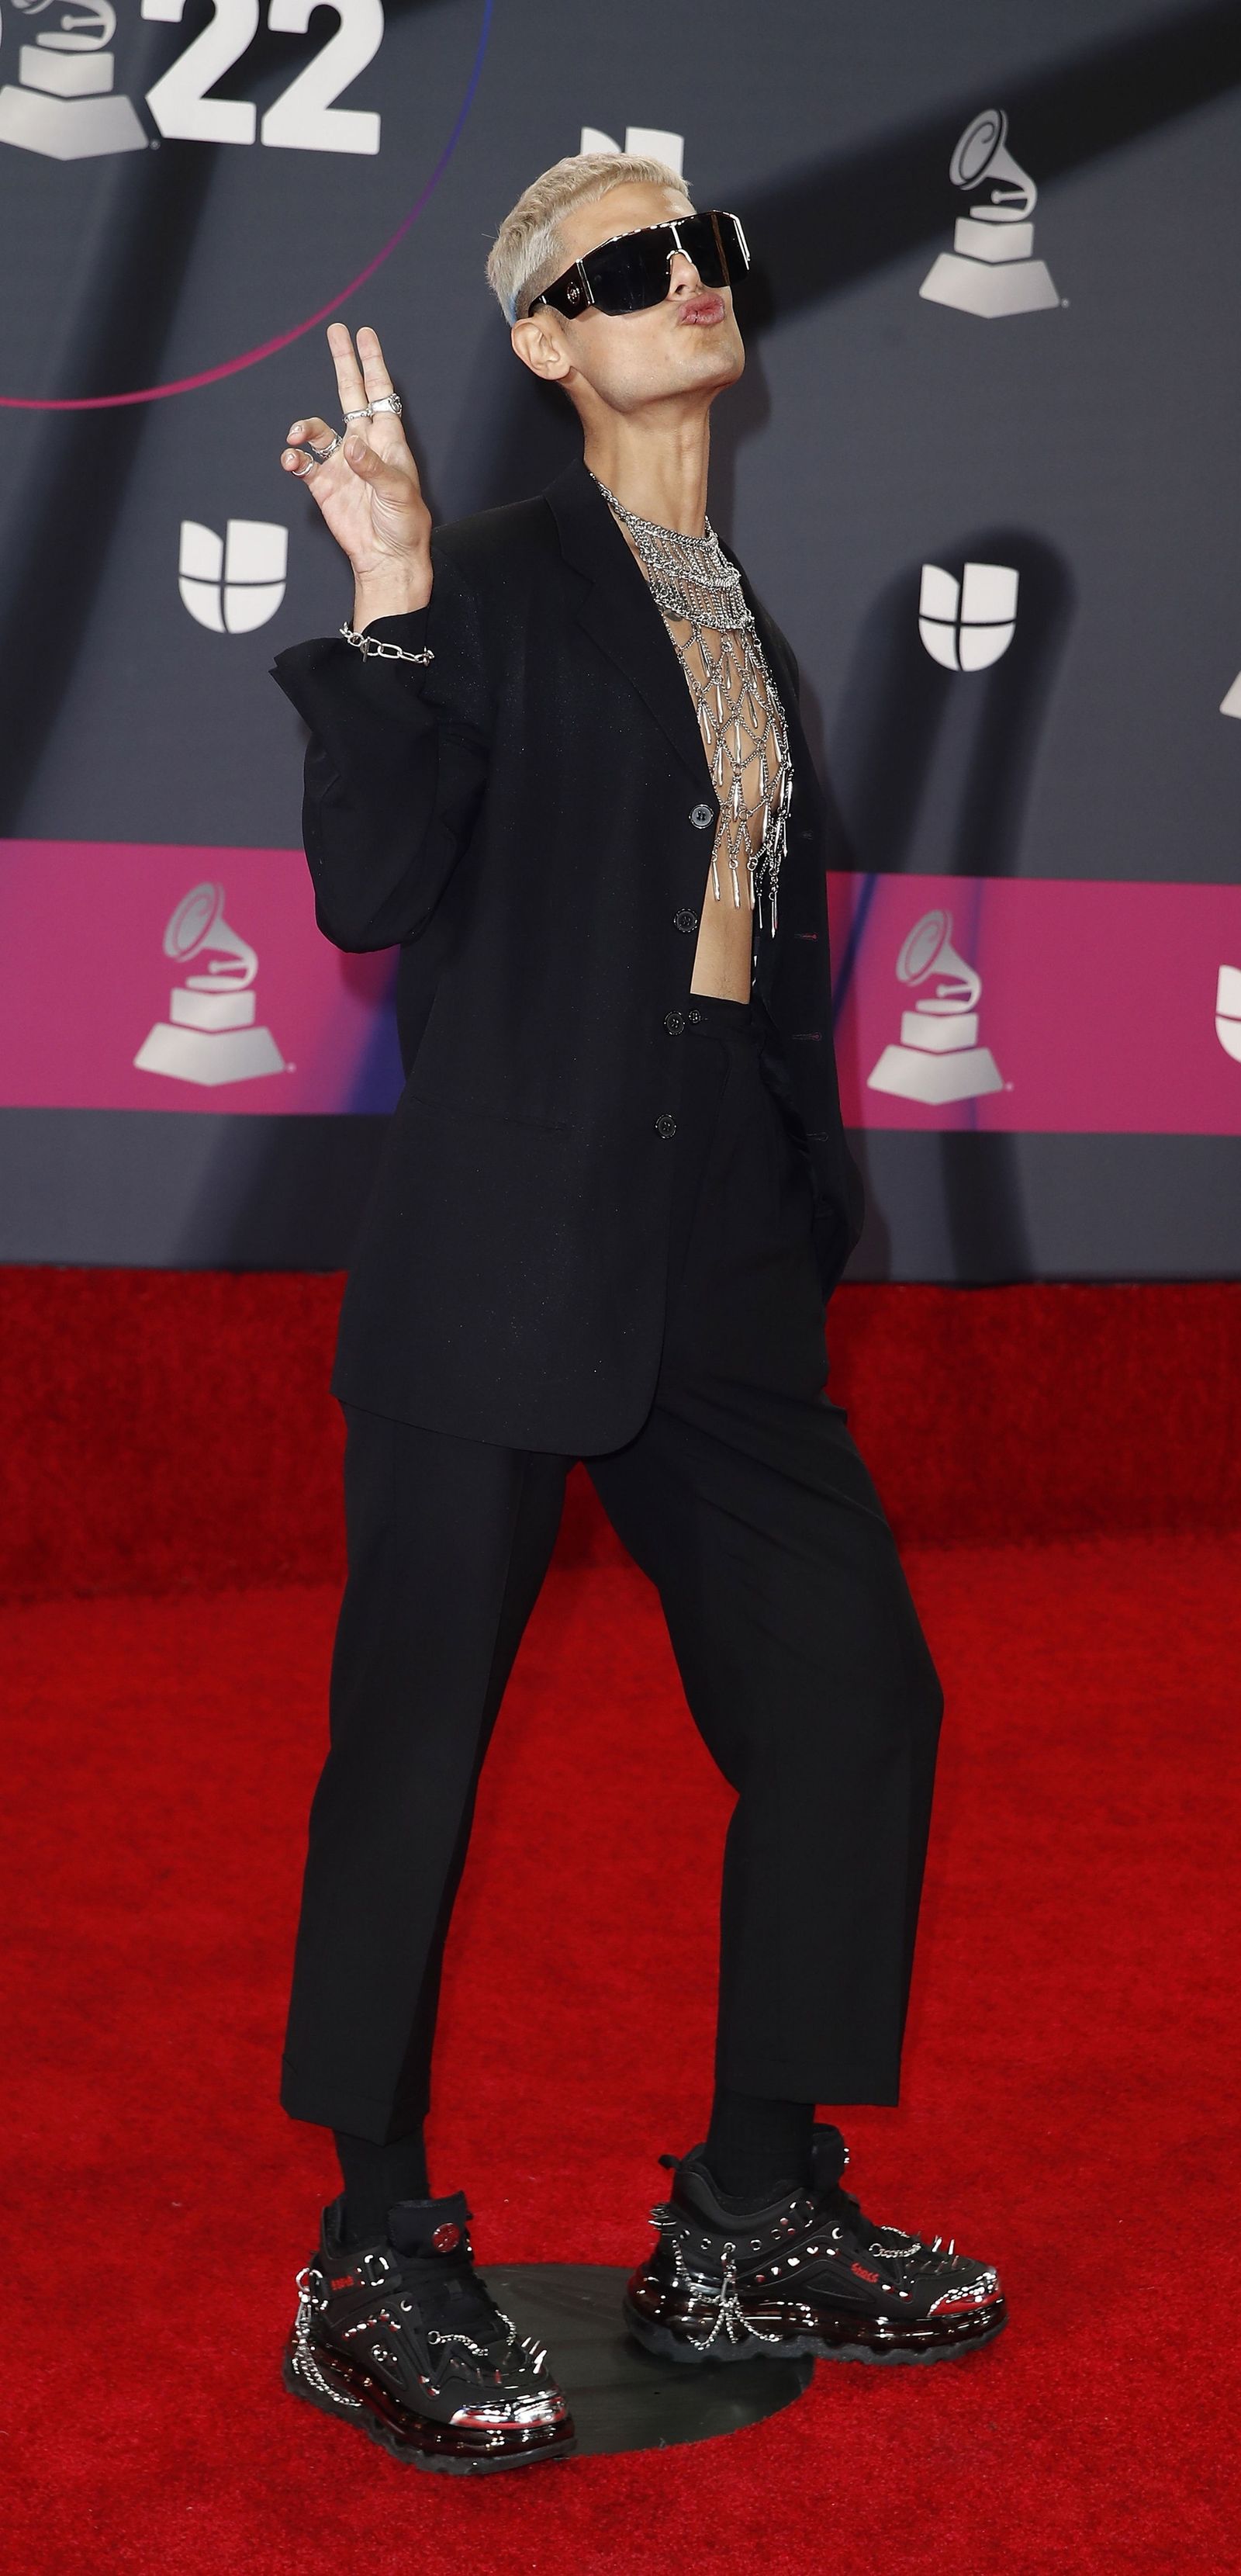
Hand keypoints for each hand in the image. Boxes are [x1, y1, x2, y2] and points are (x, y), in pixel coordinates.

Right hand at [280, 323, 432, 620]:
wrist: (386, 558)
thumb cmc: (404, 525)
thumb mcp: (398, 493)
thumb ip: (373, 467)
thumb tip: (349, 446)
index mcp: (387, 441)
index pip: (380, 393)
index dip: (372, 364)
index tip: (364, 335)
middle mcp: (363, 445)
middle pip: (349, 394)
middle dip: (343, 364)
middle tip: (335, 332)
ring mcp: (341, 463)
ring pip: (317, 429)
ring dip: (304, 426)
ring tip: (297, 435)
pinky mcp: (323, 485)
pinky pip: (302, 462)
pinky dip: (293, 457)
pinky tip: (291, 459)